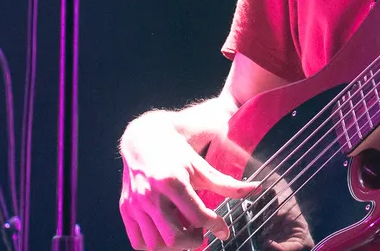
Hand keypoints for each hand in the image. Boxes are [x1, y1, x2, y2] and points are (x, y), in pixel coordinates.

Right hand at [119, 113, 257, 249]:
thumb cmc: (175, 152)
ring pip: (156, 244)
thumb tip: (254, 188)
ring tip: (185, 233)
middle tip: (202, 233)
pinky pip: (138, 242)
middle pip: (175, 237)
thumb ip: (226, 182)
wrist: (143, 139)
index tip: (224, 230)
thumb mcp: (201, 165)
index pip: (198, 216)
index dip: (215, 226)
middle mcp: (151, 194)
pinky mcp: (126, 209)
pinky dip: (154, 246)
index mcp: (172, 181)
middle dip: (194, 241)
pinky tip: (167, 235)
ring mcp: (135, 204)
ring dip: (175, 247)